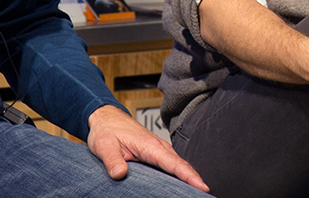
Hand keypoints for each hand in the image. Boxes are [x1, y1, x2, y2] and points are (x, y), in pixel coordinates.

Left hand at [86, 105, 208, 191]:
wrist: (106, 117)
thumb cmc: (106, 130)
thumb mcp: (104, 145)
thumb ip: (112, 160)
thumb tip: (119, 174)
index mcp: (149, 145)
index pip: (173, 163)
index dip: (189, 176)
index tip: (203, 187)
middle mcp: (158, 147)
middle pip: (182, 166)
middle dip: (195, 180)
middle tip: (204, 195)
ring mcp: (158, 150)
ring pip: (178, 165)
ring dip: (189, 178)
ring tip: (198, 193)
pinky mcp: (155, 153)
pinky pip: (172, 165)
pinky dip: (181, 174)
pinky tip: (182, 185)